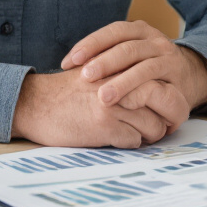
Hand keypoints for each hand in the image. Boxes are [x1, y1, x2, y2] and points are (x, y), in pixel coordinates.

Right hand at [11, 68, 186, 148]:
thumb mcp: (98, 72)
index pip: (162, 81)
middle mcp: (121, 80)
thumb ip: (124, 76)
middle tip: (164, 125)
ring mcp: (114, 103)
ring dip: (148, 133)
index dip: (171, 98)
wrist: (35, 103)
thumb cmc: (67, 91)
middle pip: (166, 101)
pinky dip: (130, 142)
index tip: (168, 110)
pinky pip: (134, 140)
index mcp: (121, 65)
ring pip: (153, 125)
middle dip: (168, 117)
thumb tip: (155, 91)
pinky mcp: (104, 124)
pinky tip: (116, 137)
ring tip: (135, 133)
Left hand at [61, 20, 206, 111]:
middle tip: (83, 77)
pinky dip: (138, 89)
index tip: (67, 62)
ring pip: (141, 64)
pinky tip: (125, 102)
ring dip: (121, 80)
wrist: (190, 77)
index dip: (89, 44)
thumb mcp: (130, 57)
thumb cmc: (148, 71)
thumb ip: (108, 57)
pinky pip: (156, 80)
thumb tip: (67, 66)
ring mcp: (167, 55)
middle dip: (103, 61)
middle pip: (125, 46)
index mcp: (138, 29)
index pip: (112, 31)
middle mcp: (154, 38)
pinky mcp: (175, 74)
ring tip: (102, 97)